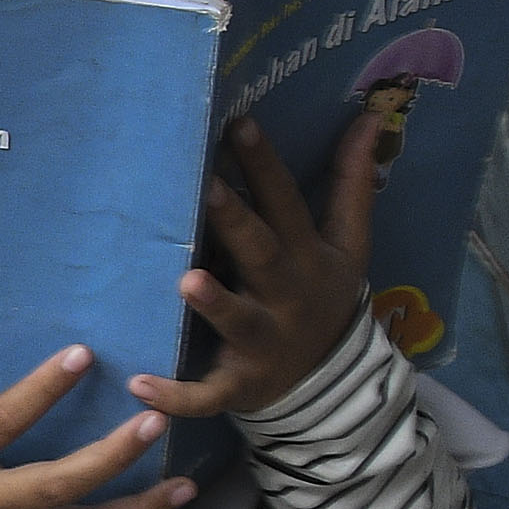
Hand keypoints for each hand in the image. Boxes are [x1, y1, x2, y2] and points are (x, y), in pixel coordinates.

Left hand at [131, 113, 374, 419]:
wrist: (332, 382)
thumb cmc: (321, 292)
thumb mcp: (348, 243)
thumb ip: (352, 182)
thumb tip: (369, 115)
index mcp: (308, 255)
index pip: (287, 203)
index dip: (266, 166)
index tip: (239, 125)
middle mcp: (287, 293)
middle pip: (261, 252)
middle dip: (235, 222)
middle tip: (205, 187)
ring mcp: (265, 340)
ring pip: (239, 320)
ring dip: (215, 302)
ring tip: (186, 281)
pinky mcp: (240, 384)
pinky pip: (207, 392)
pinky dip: (176, 394)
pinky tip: (138, 385)